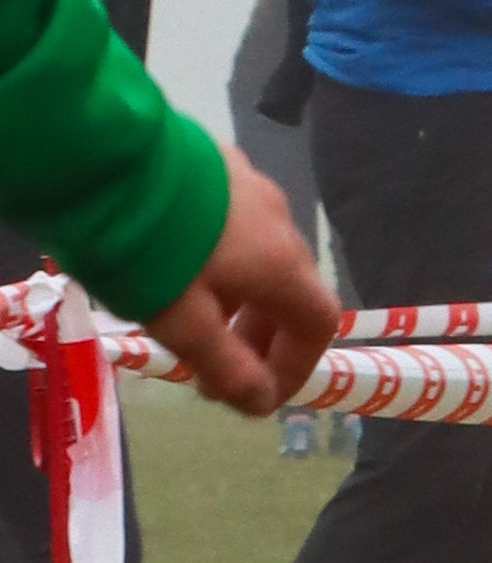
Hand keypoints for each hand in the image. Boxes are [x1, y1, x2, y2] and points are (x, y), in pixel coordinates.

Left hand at [147, 156, 341, 413]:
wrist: (104, 158)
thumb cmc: (145, 250)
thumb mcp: (181, 323)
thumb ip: (227, 367)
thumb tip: (262, 404)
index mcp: (279, 263)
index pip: (318, 324)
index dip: (295, 366)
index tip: (258, 394)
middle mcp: (279, 220)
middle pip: (291, 289)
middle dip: (262, 337)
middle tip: (216, 366)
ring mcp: (249, 184)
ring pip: (261, 253)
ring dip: (242, 296)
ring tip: (193, 313)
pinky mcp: (217, 160)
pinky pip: (234, 219)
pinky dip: (224, 255)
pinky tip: (180, 257)